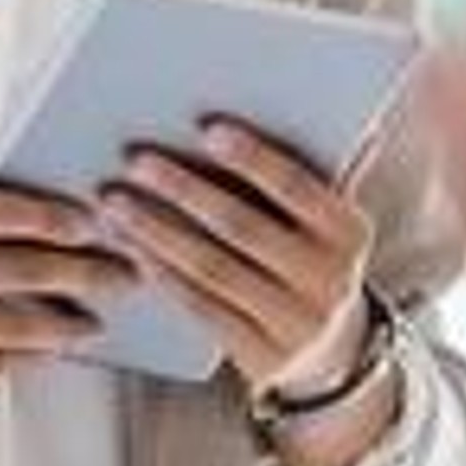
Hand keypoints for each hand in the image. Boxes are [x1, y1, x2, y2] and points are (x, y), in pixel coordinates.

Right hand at [0, 187, 134, 402]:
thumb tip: (36, 214)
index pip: (2, 211)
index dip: (58, 219)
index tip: (94, 223)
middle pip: (22, 269)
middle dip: (85, 273)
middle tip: (122, 275)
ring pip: (15, 325)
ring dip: (65, 325)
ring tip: (94, 322)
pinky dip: (27, 358)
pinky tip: (49, 350)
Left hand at [98, 118, 375, 397]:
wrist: (332, 351)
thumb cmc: (311, 256)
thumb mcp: (325, 219)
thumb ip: (309, 172)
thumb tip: (276, 107)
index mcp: (350, 233)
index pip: (298, 188)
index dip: (254, 158)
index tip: (206, 127)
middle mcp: (331, 281)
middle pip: (244, 228)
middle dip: (186, 190)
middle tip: (136, 160)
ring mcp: (297, 325)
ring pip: (213, 269)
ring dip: (158, 231)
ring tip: (114, 201)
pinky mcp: (262, 358)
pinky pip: (202, 308)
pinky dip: (162, 274)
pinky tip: (131, 247)